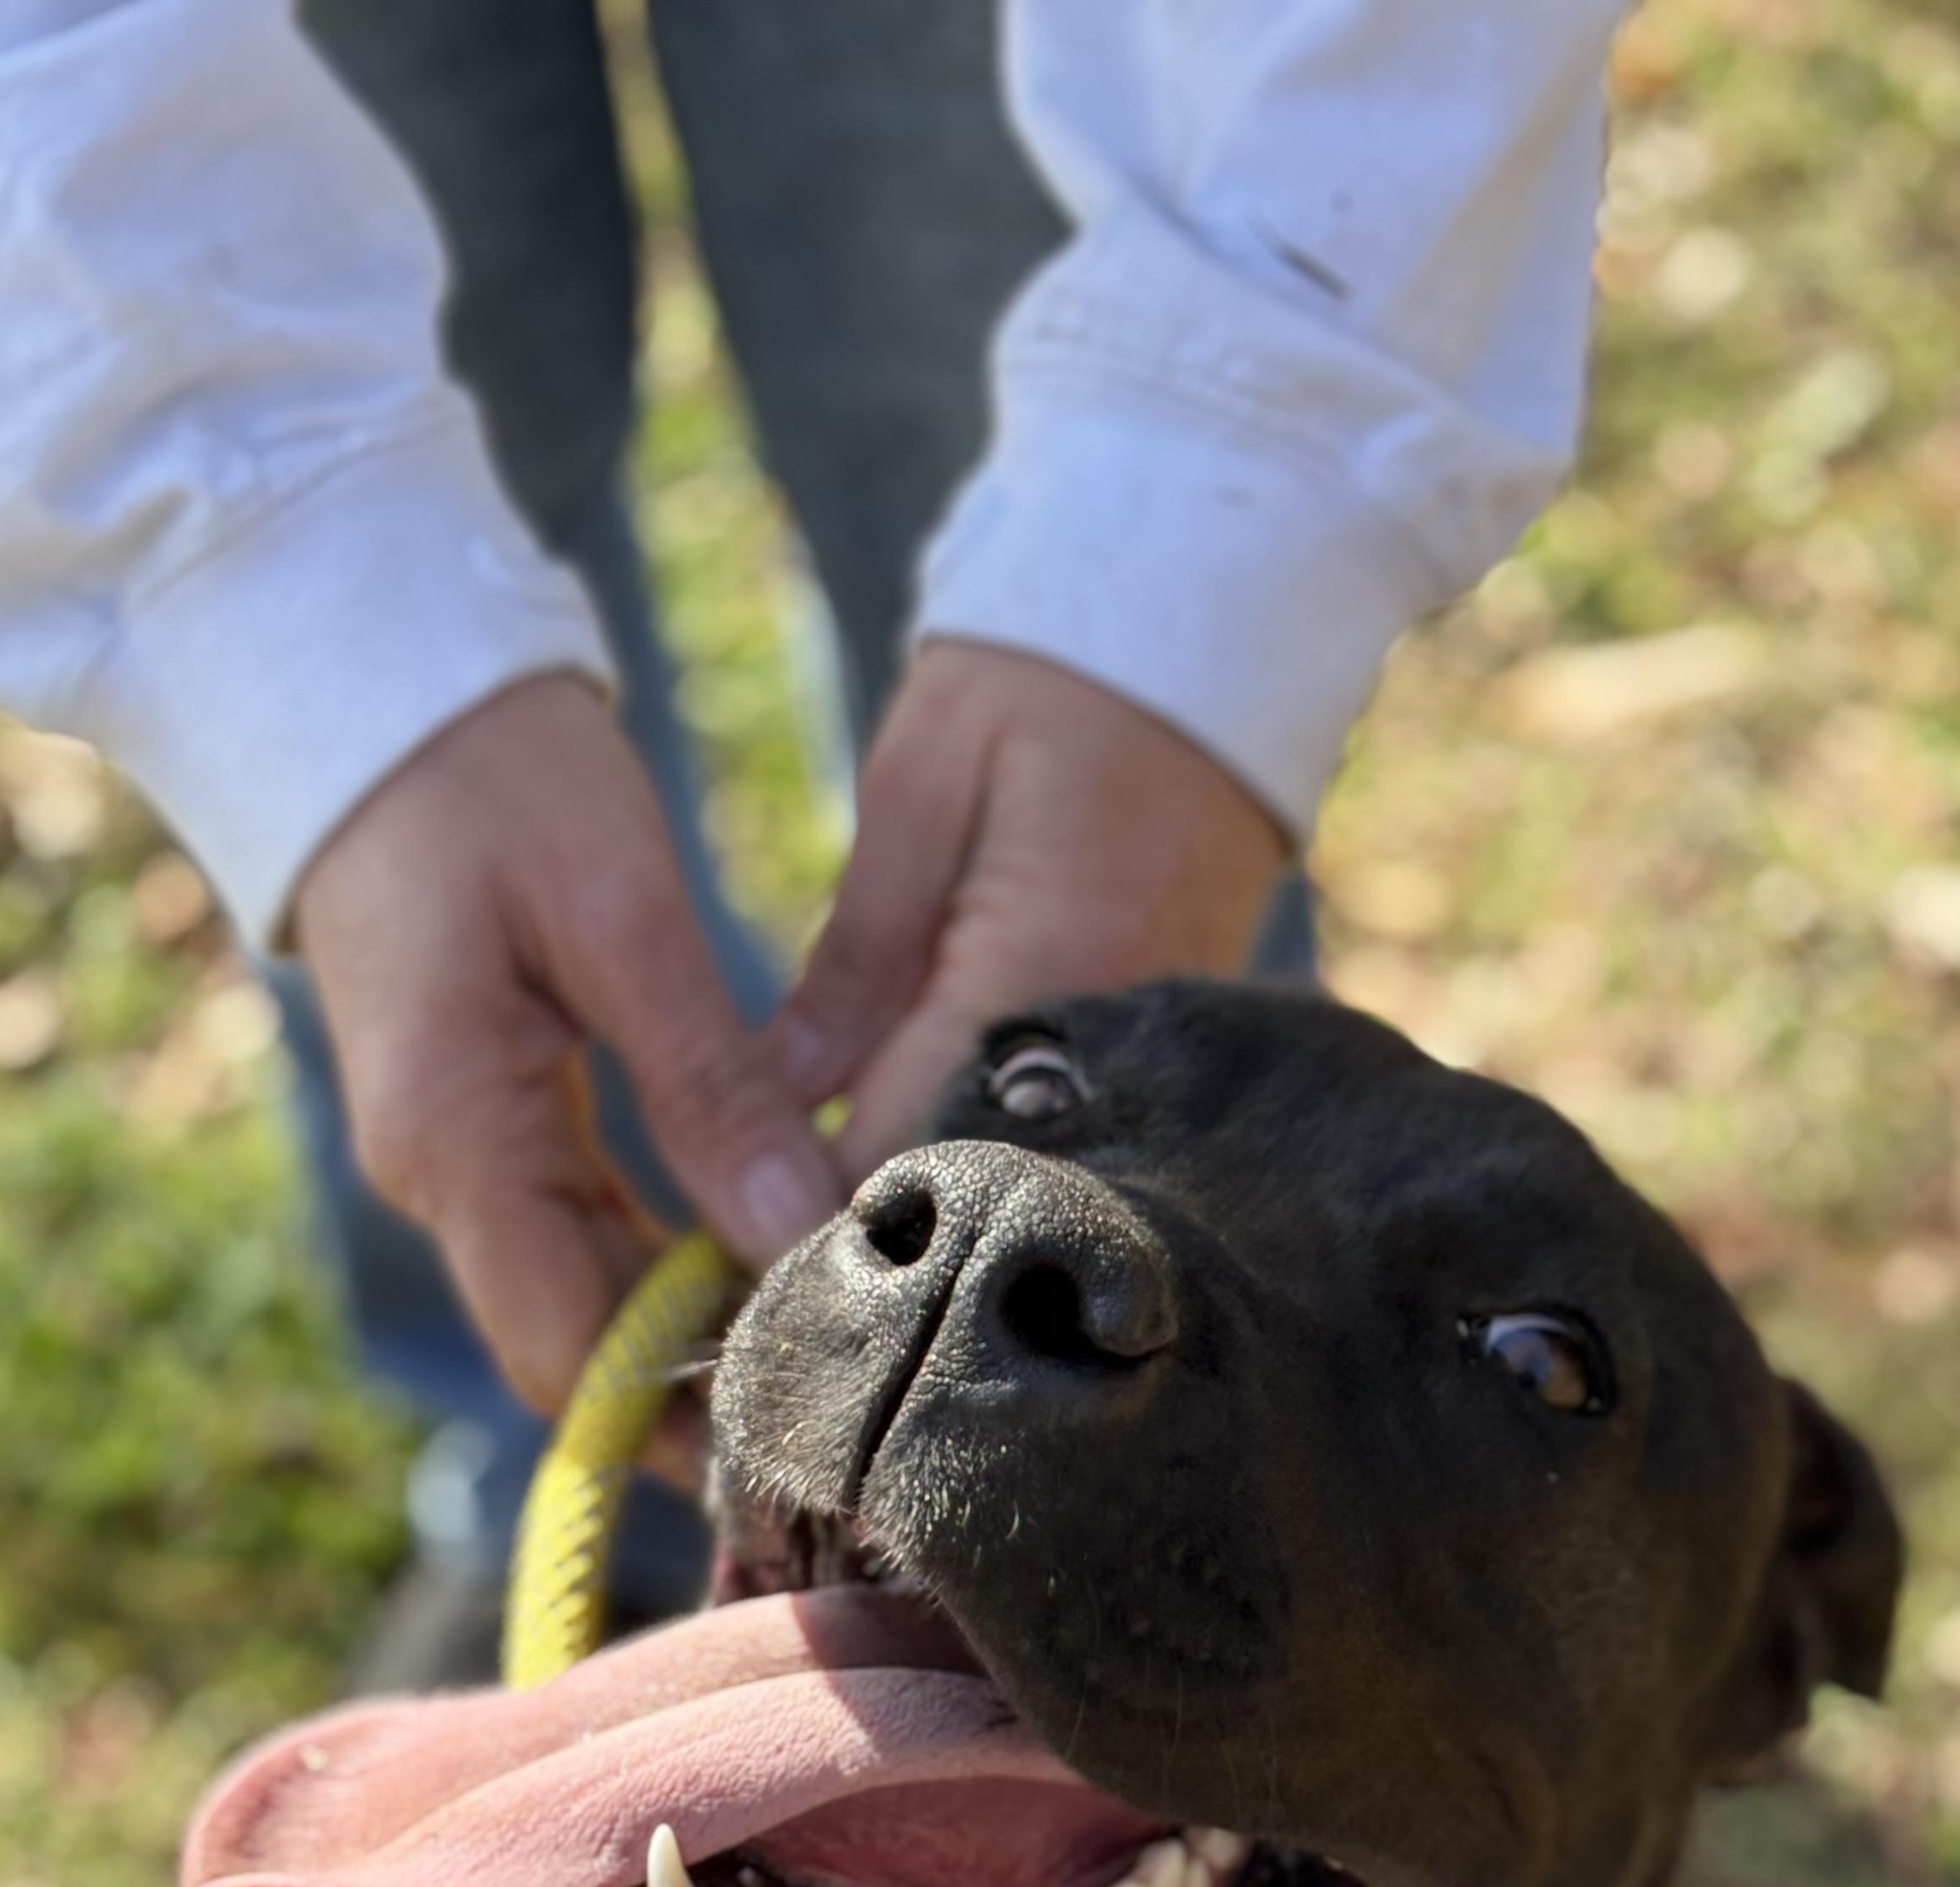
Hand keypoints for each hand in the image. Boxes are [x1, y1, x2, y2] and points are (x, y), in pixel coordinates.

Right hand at [293, 674, 840, 1412]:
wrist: (368, 683)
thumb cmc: (493, 776)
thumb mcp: (620, 920)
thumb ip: (706, 1088)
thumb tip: (793, 1234)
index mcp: (457, 1135)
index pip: (572, 1348)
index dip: (683, 1420)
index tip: (801, 1453)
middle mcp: (441, 1170)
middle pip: (580, 1342)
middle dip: (704, 1396)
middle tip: (845, 1431)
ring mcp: (457, 1150)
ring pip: (585, 1292)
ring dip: (695, 1334)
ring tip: (829, 1361)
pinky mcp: (487, 1117)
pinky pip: (582, 1226)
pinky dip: (670, 1262)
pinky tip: (769, 1265)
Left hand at [774, 641, 1290, 1183]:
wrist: (1214, 624)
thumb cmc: (1047, 682)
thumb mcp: (920, 789)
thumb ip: (853, 961)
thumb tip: (774, 1098)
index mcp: (1039, 972)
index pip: (902, 1144)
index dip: (813, 1188)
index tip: (745, 1187)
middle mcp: (1114, 1038)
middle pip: (967, 1172)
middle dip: (869, 1184)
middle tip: (780, 1174)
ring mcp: (1157, 1048)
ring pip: (1020, 1155)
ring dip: (932, 1155)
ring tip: (849, 1132)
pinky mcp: (1171, 1040)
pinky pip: (1066, 1115)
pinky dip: (994, 1116)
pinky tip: (936, 1087)